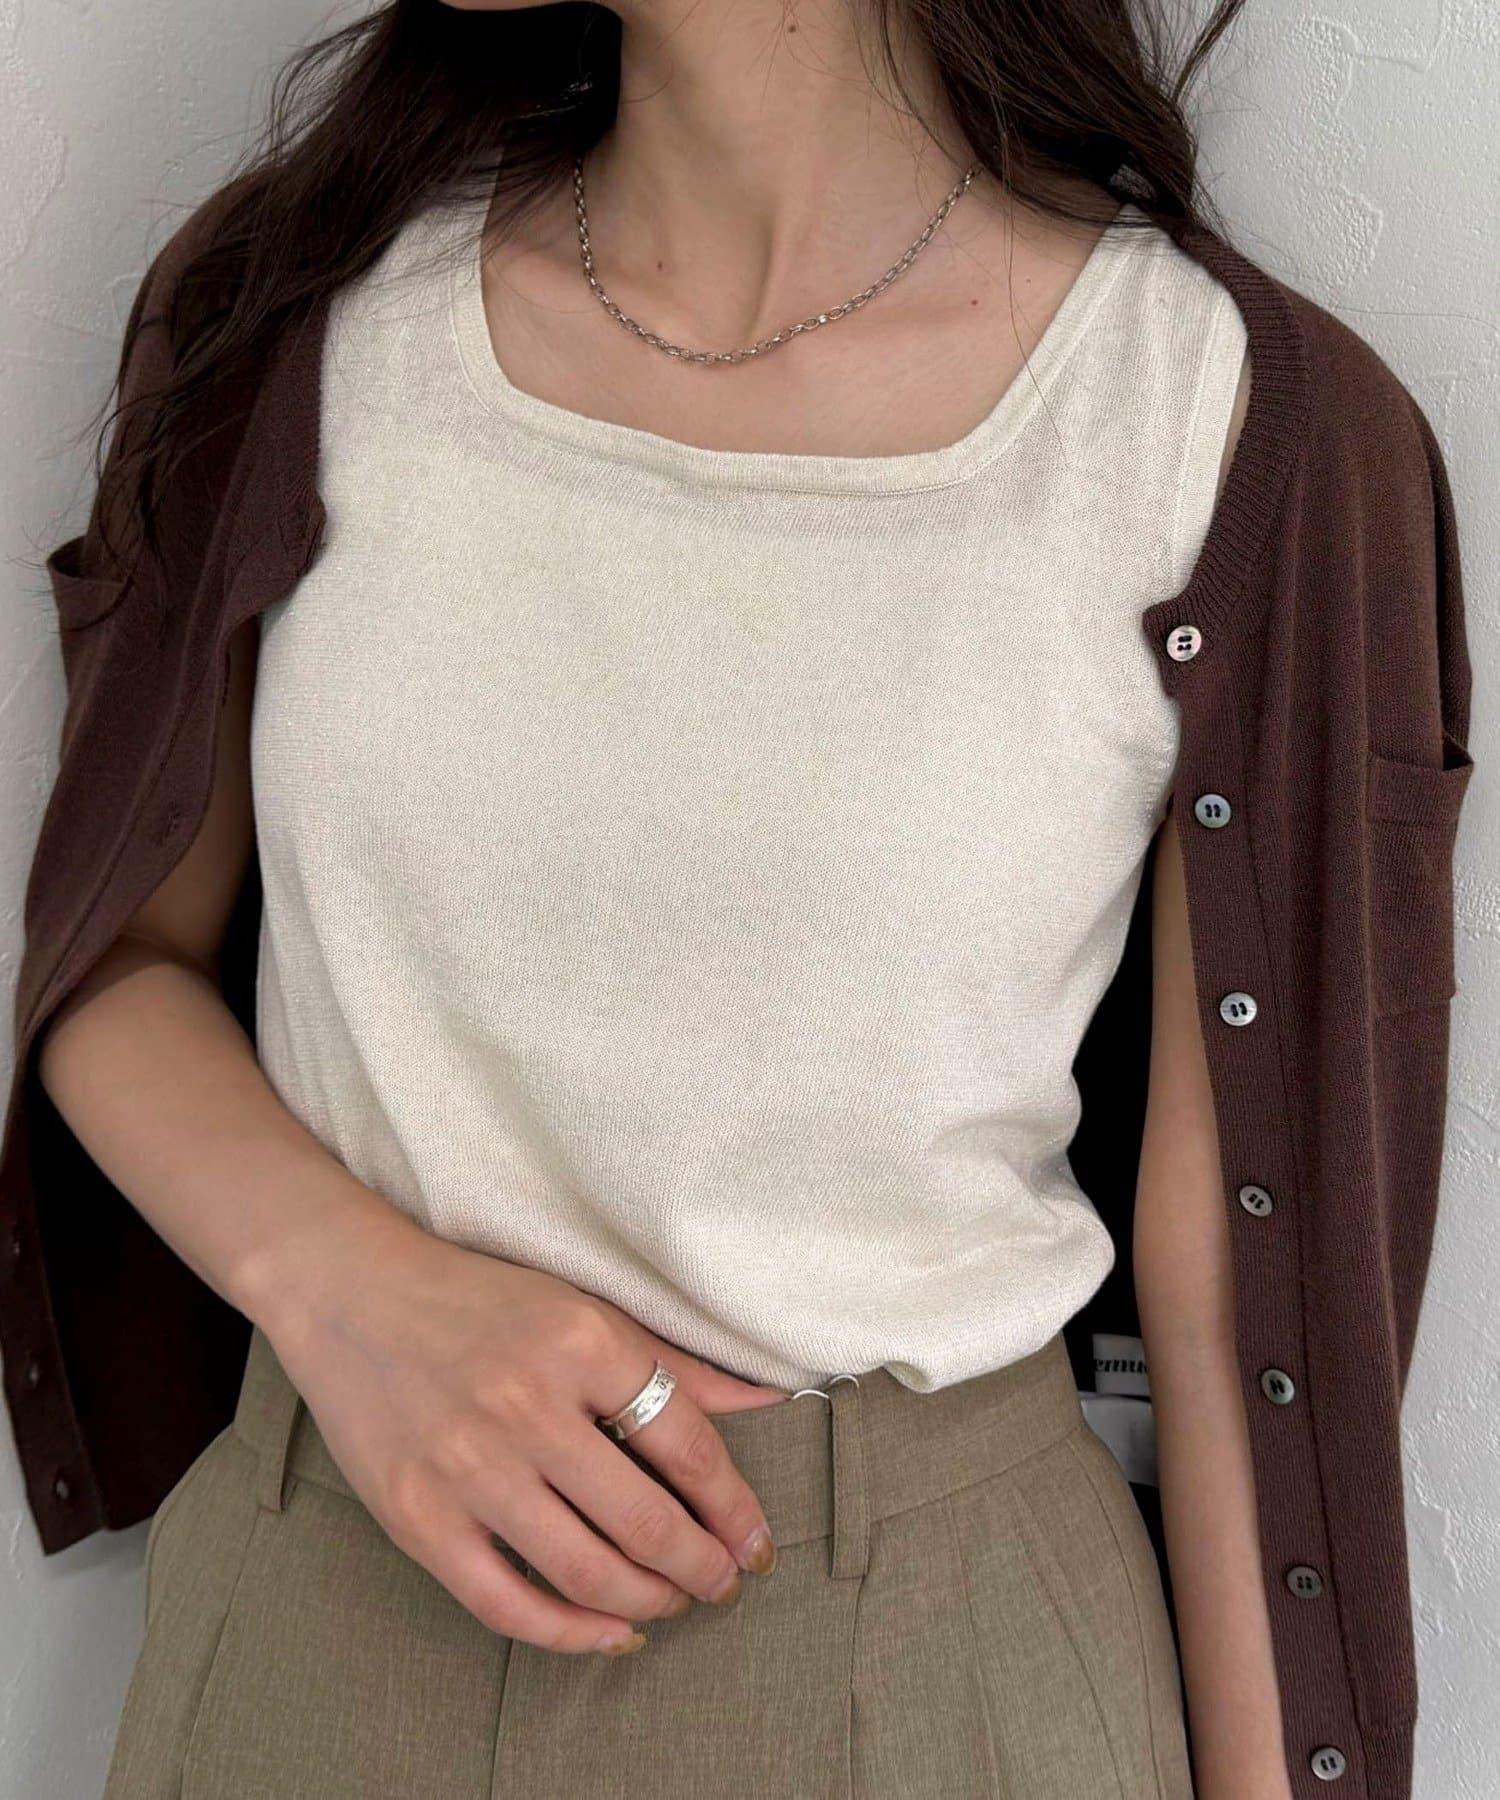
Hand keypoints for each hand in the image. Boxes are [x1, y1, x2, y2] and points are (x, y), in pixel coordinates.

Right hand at [259, 1205, 788, 1655]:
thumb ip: (678, 1363)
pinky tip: (607, 1630)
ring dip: (648, 1601)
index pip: (688, 1447)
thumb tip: (771, 1399)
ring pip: (586, 1570)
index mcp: (582, 1343)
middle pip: (647, 1520)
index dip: (734, 1509)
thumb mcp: (586, 1309)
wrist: (352, 1293)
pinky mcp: (418, 1516)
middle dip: (703, 1568)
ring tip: (672, 1602)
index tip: (756, 1541)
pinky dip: (569, 1631)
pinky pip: (507, 1602)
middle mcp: (528, 1405)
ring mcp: (469, 1466)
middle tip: (724, 1583)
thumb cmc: (481, 1299)